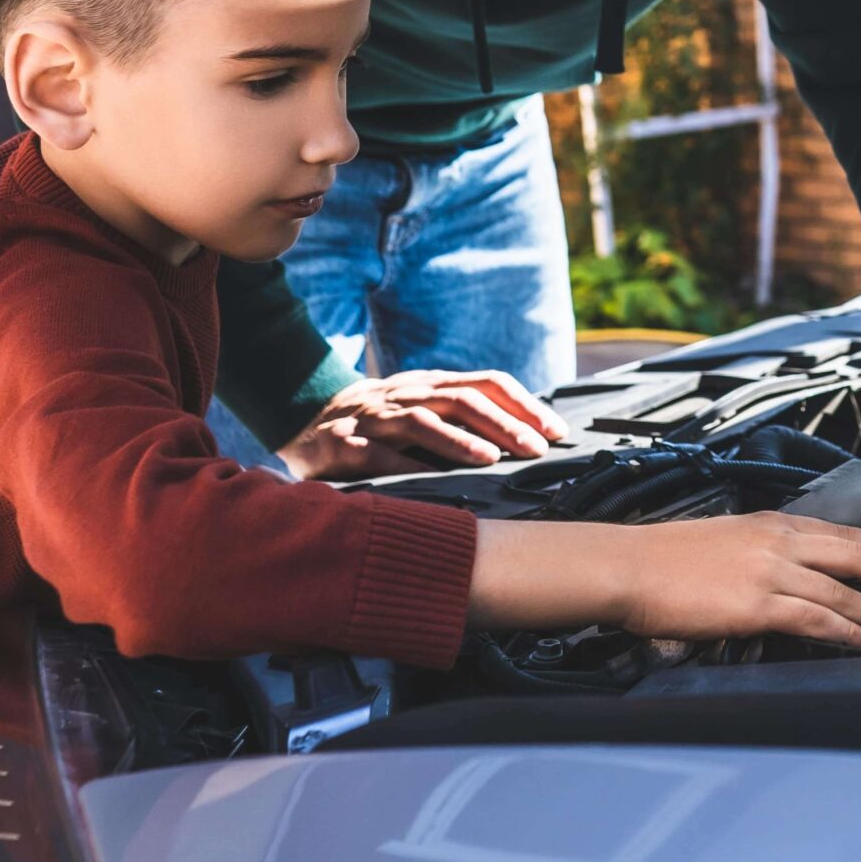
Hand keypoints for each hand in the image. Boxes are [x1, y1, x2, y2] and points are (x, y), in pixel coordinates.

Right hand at [274, 371, 569, 479]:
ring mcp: (375, 417)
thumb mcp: (423, 409)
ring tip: (492, 457)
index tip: (555, 431)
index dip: (524, 403)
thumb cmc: (380, 421)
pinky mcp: (345, 445)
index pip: (487, 382)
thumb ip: (463, 418)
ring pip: (423, 420)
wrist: (305, 419)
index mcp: (432, 385)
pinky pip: (379, 453)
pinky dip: (407, 465)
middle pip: (462, 398)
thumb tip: (525, 442)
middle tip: (535, 448)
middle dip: (504, 422)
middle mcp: (407, 394)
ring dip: (460, 438)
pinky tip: (429, 479)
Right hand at [468, 513, 860, 650]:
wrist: (628, 566)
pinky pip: (818, 619)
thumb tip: (786, 575)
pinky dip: (850, 631)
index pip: (842, 532)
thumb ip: (761, 554)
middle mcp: (780, 541)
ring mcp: (772, 571)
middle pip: (857, 555)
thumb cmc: (664, 559)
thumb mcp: (724, 540)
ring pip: (845, 591)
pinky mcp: (759, 603)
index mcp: (771, 523)